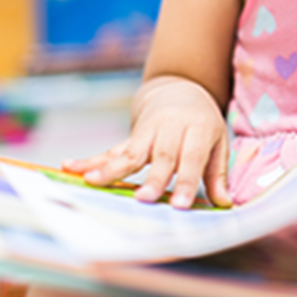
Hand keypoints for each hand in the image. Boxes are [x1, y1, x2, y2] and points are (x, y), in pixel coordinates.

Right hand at [62, 76, 231, 208]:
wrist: (180, 91)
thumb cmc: (202, 124)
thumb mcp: (217, 142)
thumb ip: (217, 173)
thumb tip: (225, 203)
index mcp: (198, 130)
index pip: (194, 158)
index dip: (188, 181)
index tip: (181, 205)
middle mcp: (171, 129)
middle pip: (162, 155)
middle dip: (153, 178)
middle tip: (143, 199)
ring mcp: (148, 131)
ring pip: (130, 151)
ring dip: (111, 168)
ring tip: (93, 183)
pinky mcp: (131, 137)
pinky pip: (110, 149)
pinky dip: (91, 159)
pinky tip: (71, 166)